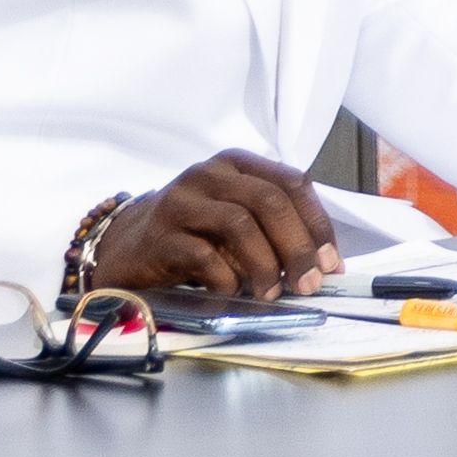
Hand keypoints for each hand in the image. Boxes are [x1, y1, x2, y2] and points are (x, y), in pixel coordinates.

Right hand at [80, 152, 338, 304]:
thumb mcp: (237, 218)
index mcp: (236, 164)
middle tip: (308, 283)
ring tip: (272, 292)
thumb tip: (326, 264)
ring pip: (240, 224)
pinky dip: (228, 279)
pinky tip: (232, 292)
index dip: (318, 224)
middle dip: (298, 246)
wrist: (126, 249)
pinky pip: (204, 256)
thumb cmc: (194, 234)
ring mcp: (179, 203)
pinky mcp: (158, 237)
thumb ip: (276, 228)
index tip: (331, 262)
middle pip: (269, 201)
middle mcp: (208, 175)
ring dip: (265, 264)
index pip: (293, 183)